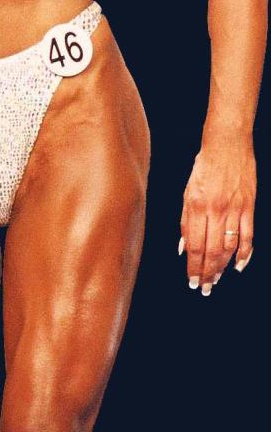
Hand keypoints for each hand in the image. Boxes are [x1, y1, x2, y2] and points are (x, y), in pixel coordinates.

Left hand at [178, 134, 254, 293]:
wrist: (228, 144)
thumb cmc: (204, 167)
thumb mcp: (188, 192)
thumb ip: (185, 221)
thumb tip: (183, 248)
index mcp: (197, 206)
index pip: (194, 246)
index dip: (193, 267)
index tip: (192, 281)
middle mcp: (216, 210)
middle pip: (211, 251)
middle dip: (207, 273)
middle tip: (204, 287)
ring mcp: (235, 209)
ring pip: (229, 247)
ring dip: (222, 267)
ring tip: (216, 280)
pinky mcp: (249, 206)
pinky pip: (248, 236)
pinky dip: (244, 254)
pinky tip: (238, 265)